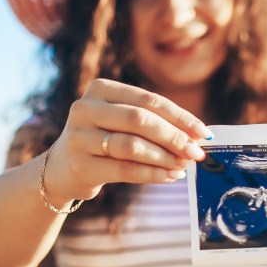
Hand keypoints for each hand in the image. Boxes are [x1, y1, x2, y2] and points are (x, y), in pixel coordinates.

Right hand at [43, 78, 210, 204]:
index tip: (203, 133)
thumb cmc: (104, 140)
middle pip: (140, 120)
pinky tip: (169, 177)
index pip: (148, 100)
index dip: (180, 117)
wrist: (63, 168)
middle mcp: (85, 108)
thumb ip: (154, 122)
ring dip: (164, 158)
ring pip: (132, 146)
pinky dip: (152, 174)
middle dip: (174, 137)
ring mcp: (79, 137)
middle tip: (196, 153)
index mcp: (99, 89)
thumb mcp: (121, 121)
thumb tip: (198, 137)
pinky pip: (125, 170)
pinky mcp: (81, 166)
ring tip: (183, 166)